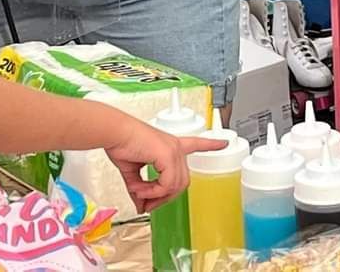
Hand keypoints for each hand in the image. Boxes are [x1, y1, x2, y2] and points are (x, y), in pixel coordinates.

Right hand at [105, 121, 225, 212]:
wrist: (114, 133)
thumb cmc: (121, 144)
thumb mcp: (133, 172)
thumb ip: (139, 189)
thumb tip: (140, 206)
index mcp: (169, 146)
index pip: (196, 144)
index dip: (211, 145)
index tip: (224, 143)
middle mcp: (175, 147)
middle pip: (181, 182)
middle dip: (164, 197)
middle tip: (147, 203)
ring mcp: (173, 150)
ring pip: (175, 186)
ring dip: (155, 195)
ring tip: (139, 193)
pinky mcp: (168, 155)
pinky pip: (166, 184)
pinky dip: (152, 191)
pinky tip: (140, 188)